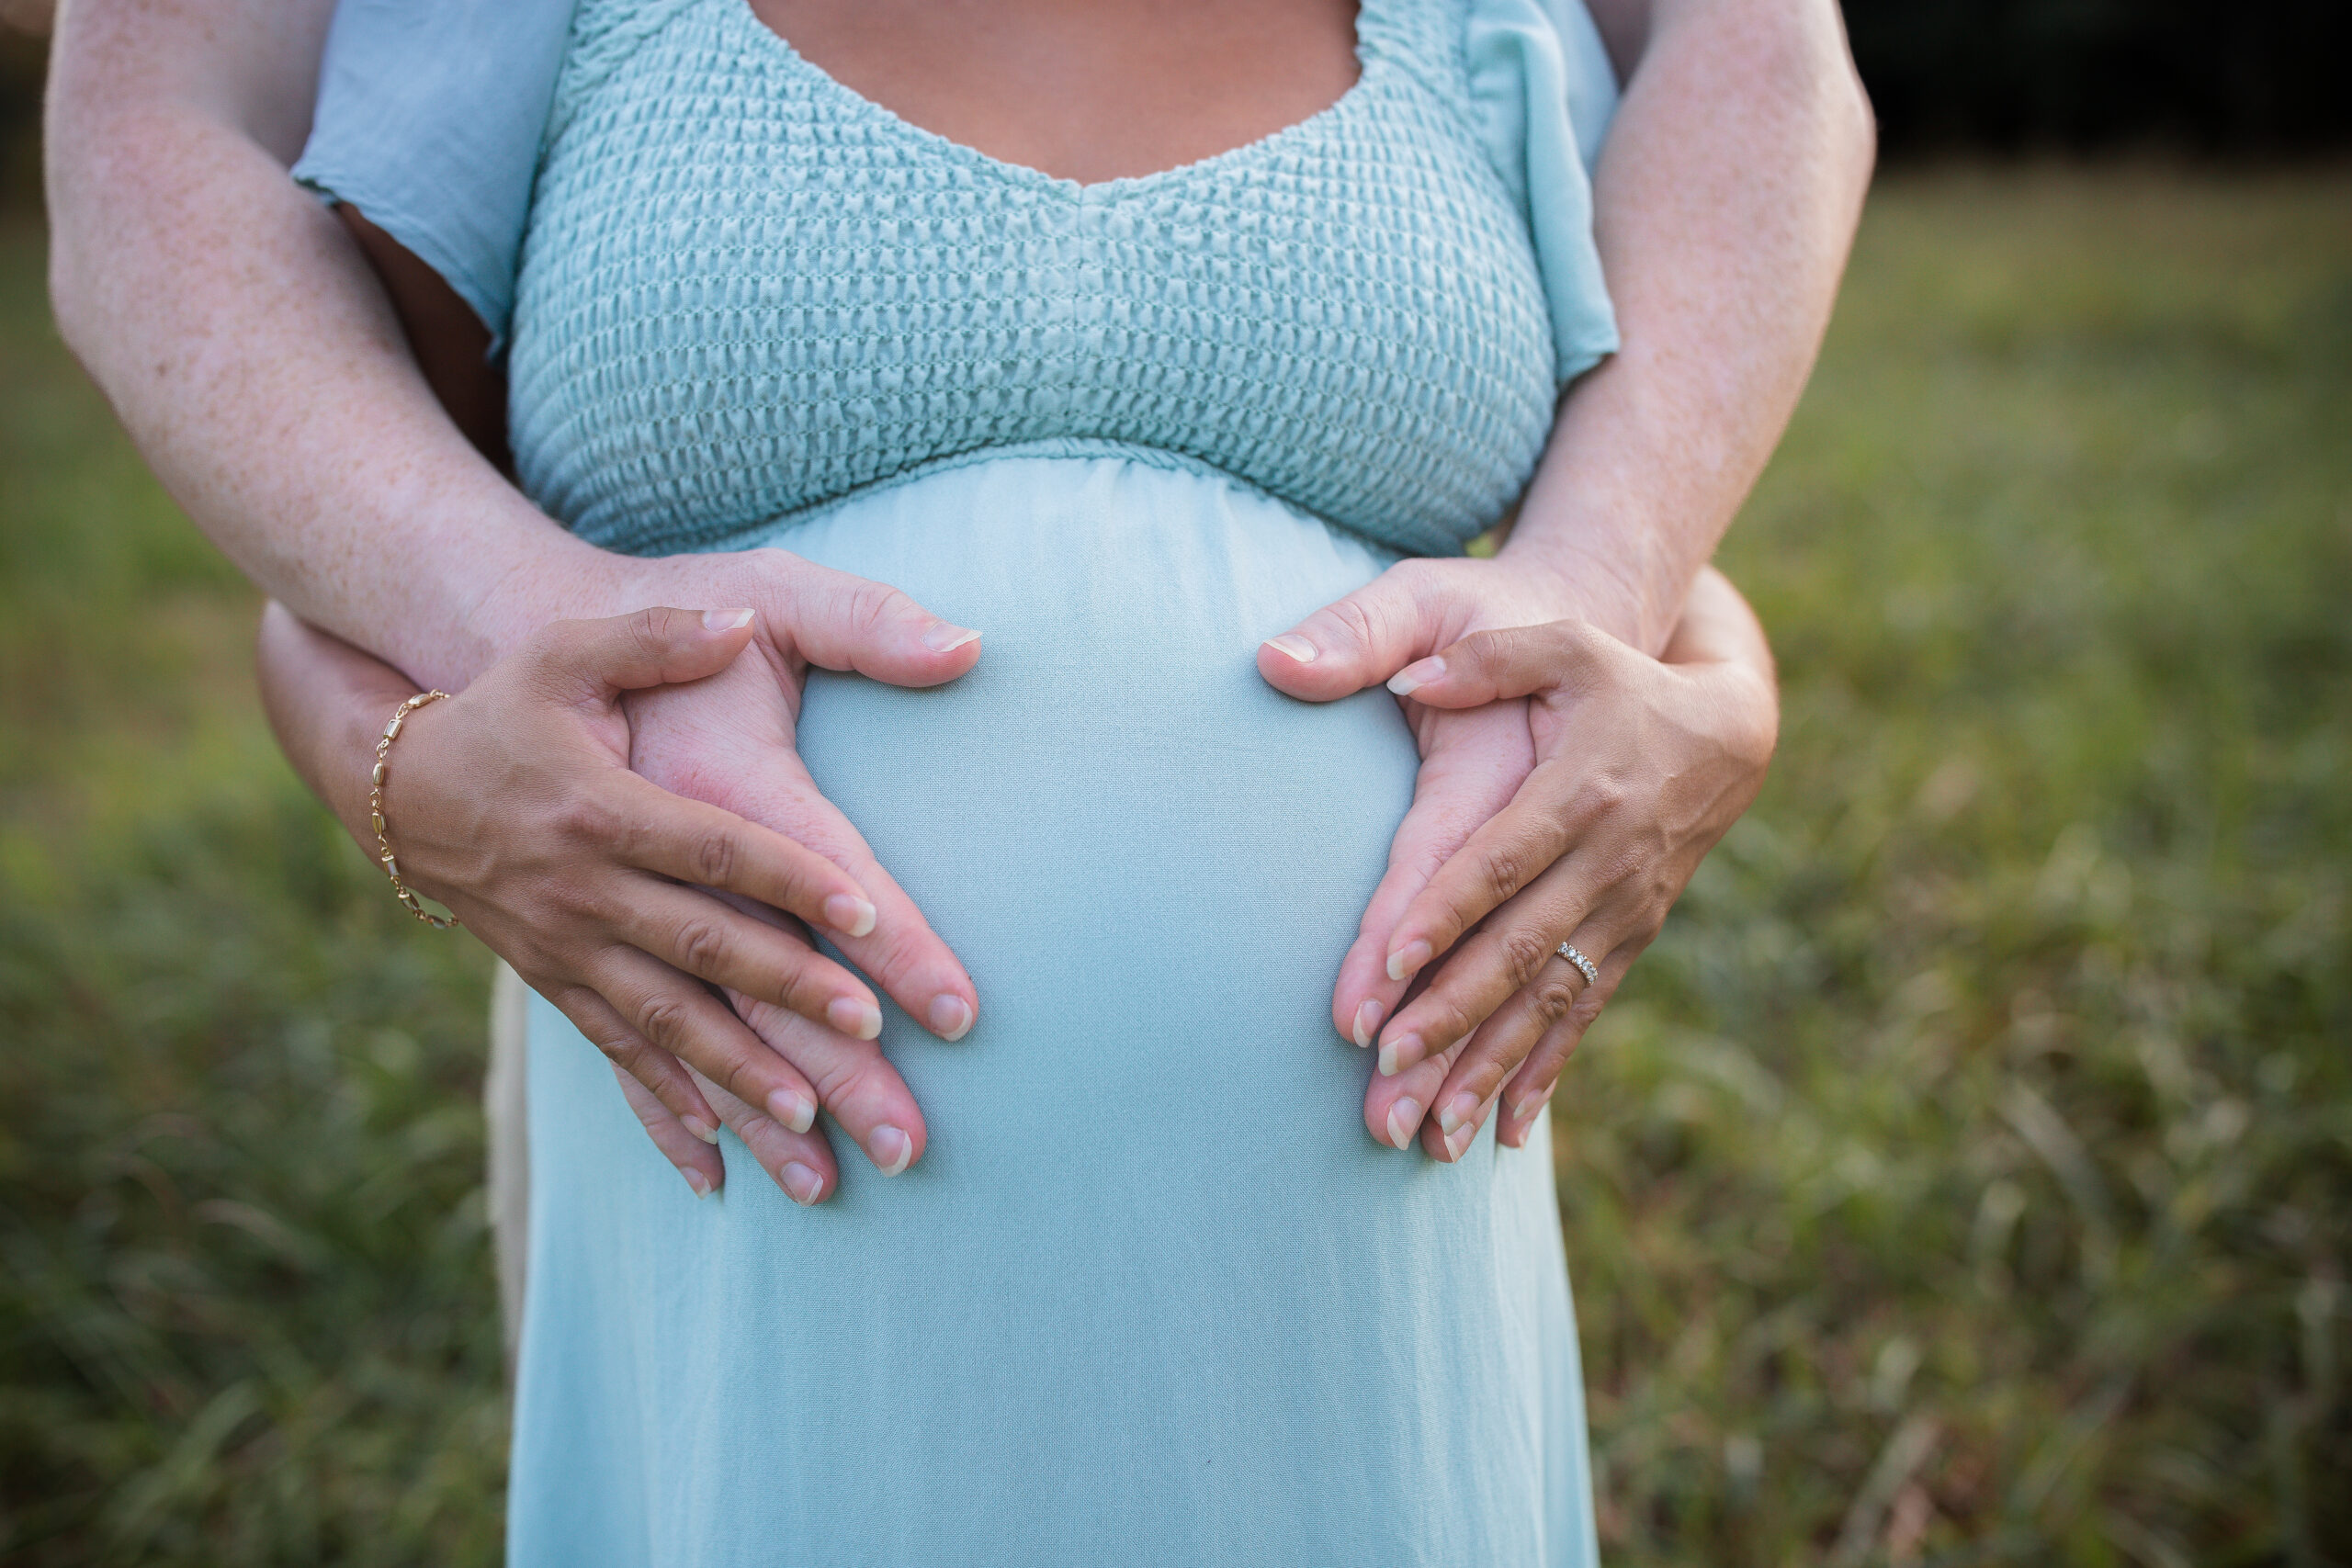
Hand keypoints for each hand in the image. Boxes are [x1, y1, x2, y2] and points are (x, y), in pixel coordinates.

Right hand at [357, 604, 961, 1203]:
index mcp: (601, 807)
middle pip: (702, 950)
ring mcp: (566, 950)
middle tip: (870, 1035)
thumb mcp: (564, 651)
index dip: (794, 881)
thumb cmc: (504, 707)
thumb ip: (656, 632)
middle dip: (787, 996)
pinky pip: (617, 1060)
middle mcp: (584, 891)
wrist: (396, 783)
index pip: (715, 850)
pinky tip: (724, 1170)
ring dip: (739, 1079)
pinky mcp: (556, 986)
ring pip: (665, 1026)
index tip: (870, 915)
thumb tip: (739, 621)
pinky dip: (669, 1115)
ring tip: (813, 1125)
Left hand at [1259, 562, 1775, 1155]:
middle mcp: (1606, 864)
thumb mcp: (1564, 646)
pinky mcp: (1629, 945)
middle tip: (1386, 1065)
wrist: (1726, 736)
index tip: (1386, 961)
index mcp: (1581, 790)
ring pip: (1549, 1002)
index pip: (1503, 859)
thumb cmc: (1621, 682)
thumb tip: (1408, 679)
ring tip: (1429, 1126)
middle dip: (1453, 1012)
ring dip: (1488, 1066)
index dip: (1447, 911)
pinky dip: (1542, 1078)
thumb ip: (1488, 657)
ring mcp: (1623, 914)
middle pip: (1519, 949)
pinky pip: (1582, 1020)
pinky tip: (1496, 1134)